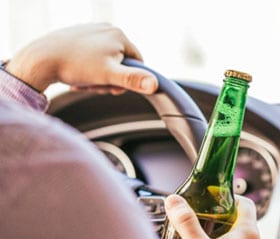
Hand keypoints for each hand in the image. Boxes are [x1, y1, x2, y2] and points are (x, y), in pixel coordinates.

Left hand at [5, 23, 157, 93]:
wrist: (42, 59)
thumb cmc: (76, 65)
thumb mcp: (109, 75)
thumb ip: (133, 80)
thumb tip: (155, 84)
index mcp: (119, 36)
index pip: (137, 61)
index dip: (129, 79)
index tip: (114, 86)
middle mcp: (107, 30)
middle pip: (120, 63)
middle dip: (110, 79)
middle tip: (96, 85)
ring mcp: (92, 32)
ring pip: (105, 62)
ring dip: (98, 77)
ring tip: (85, 80)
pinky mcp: (80, 38)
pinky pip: (92, 58)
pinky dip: (88, 70)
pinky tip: (78, 75)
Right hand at [164, 195, 267, 238]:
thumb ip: (185, 221)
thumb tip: (175, 201)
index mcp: (248, 234)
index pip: (245, 203)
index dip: (229, 197)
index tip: (215, 198)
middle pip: (240, 220)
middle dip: (221, 216)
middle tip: (204, 217)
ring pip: (239, 237)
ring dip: (223, 232)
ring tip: (205, 235)